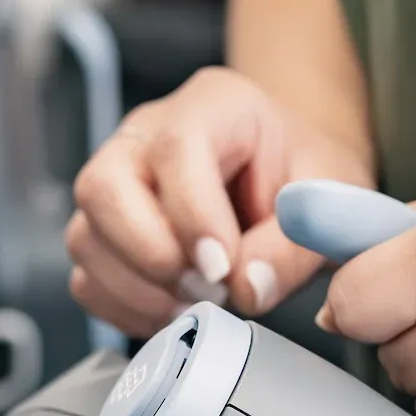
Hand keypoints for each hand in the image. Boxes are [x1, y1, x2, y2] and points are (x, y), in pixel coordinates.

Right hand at [67, 67, 372, 337]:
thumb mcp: (330, 199)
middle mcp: (147, 135)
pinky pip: (87, 277)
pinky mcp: (103, 231)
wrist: (294, 184)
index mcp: (213, 106)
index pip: (176, 147)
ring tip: (198, 302)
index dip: (192, 214)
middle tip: (206, 288)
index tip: (222, 267)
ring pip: (86, 237)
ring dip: (139, 290)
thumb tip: (247, 287)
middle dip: (149, 254)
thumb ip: (295, 244)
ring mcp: (117, 182)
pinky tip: (174, 310)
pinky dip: (126, 308)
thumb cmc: (308, 179)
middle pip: (102, 185)